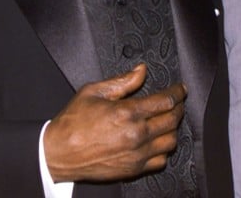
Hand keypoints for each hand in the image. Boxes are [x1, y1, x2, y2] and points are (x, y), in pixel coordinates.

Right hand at [43, 63, 185, 182]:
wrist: (59, 152)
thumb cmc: (73, 122)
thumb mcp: (93, 91)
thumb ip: (122, 81)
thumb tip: (141, 70)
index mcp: (127, 113)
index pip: (165, 101)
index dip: (177, 92)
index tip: (180, 89)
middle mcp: (136, 134)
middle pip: (172, 120)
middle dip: (179, 108)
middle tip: (177, 102)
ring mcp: (136, 154)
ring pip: (170, 141)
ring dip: (173, 129)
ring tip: (168, 120)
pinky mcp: (133, 169)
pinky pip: (161, 161)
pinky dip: (164, 149)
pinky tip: (158, 141)